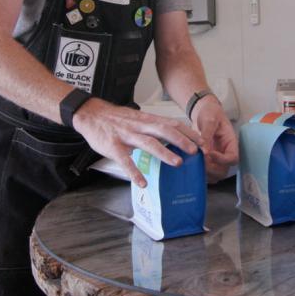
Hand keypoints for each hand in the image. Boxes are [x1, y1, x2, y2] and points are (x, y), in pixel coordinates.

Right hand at [72, 99, 203, 187]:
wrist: (91, 113)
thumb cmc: (116, 119)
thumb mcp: (138, 119)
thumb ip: (154, 127)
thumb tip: (174, 137)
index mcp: (147, 120)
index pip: (173, 124)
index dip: (189, 132)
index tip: (203, 141)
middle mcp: (140, 126)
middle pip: (165, 130)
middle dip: (182, 140)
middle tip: (197, 152)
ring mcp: (127, 135)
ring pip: (149, 142)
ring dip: (165, 153)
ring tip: (178, 163)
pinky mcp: (113, 146)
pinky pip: (125, 160)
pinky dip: (134, 172)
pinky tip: (142, 182)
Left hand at [191, 97, 238, 182]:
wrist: (205, 112)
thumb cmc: (211, 113)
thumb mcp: (210, 120)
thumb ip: (207, 134)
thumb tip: (204, 151)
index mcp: (231, 143)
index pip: (233, 158)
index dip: (222, 160)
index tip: (210, 154)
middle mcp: (225, 154)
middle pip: (224, 171)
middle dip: (211, 170)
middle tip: (199, 162)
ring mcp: (216, 159)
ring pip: (215, 175)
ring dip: (205, 174)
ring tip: (193, 164)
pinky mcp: (208, 161)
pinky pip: (206, 173)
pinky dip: (199, 173)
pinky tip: (189, 166)